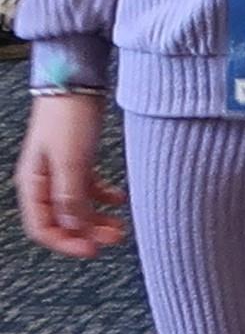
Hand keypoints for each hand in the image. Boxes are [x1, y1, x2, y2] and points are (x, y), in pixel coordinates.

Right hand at [17, 90, 120, 256]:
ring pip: (77, 206)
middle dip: (87, 233)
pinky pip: (87, 188)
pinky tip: (120, 199)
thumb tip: (74, 228)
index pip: (42, 228)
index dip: (66, 243)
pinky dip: (103, 196)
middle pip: (62, 220)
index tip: (94, 251)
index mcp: (33, 184)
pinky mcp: (76, 159)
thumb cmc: (68, 118)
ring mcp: (60, 170)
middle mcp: (44, 181)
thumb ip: (71, 196)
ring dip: (97, 218)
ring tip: (121, 225)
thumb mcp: (70, 161)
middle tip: (115, 237)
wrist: (76, 82)